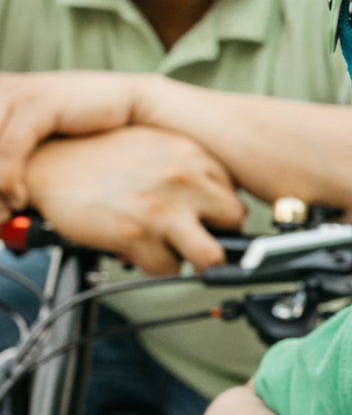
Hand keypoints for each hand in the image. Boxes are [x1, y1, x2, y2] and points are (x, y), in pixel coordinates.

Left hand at [0, 71, 143, 215]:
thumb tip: (0, 193)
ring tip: (5, 213)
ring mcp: (14, 94)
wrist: (129, 102)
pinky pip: (9, 149)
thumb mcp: (32, 142)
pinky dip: (8, 181)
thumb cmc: (83, 126)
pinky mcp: (38, 103)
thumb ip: (9, 159)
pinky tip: (19, 198)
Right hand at [25, 126, 245, 273]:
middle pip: (235, 222)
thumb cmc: (101, 154)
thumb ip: (189, 165)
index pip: (236, 193)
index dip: (221, 211)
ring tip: (178, 253)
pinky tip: (143, 252)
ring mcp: (164, 209)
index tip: (211, 220)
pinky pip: (169, 271)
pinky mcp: (139, 236)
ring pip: (213, 256)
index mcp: (193, 153)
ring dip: (198, 262)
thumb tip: (217, 195)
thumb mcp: (156, 143)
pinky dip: (157, 268)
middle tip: (199, 238)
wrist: (51, 162)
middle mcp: (185, 179)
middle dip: (221, 236)